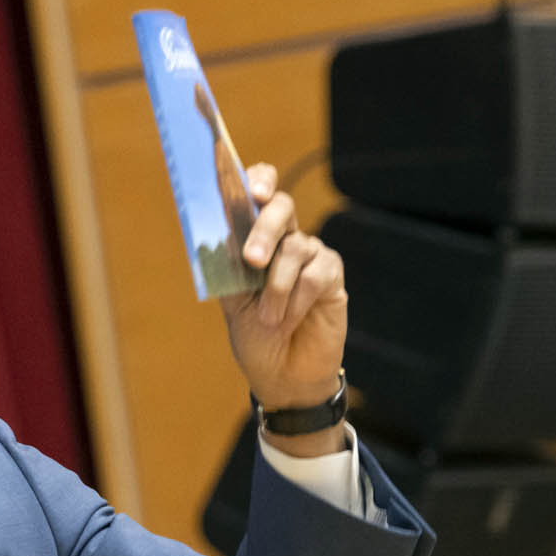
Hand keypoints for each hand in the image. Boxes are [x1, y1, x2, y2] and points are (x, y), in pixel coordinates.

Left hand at [222, 162, 347, 443]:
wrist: (283, 375)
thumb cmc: (255, 336)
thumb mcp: (233, 301)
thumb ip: (229, 265)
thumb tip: (223, 232)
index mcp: (255, 237)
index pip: (260, 192)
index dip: (258, 180)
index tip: (252, 191)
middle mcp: (285, 239)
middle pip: (282, 207)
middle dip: (265, 228)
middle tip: (252, 259)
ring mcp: (311, 256)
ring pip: (296, 248)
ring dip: (277, 287)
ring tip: (270, 319)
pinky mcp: (332, 277)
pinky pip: (316, 274)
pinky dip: (298, 298)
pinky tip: (292, 318)